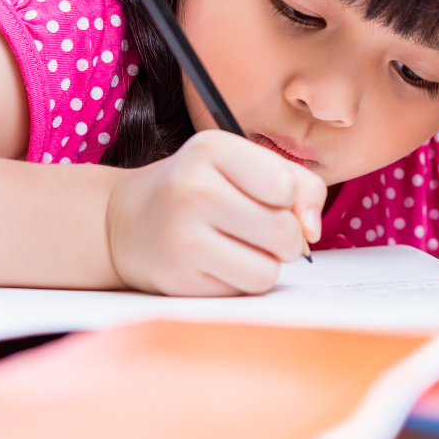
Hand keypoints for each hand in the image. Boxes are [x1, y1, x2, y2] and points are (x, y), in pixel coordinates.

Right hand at [106, 130, 326, 295]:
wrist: (126, 221)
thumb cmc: (198, 188)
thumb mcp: (244, 164)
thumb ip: (298, 184)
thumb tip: (312, 230)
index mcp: (211, 149)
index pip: (286, 186)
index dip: (291, 199)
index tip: (272, 198)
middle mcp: (193, 190)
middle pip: (284, 232)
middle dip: (286, 237)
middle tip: (259, 228)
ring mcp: (182, 237)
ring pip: (269, 269)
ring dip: (266, 263)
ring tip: (241, 245)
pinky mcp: (179, 279)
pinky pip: (244, 290)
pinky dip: (242, 280)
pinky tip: (219, 262)